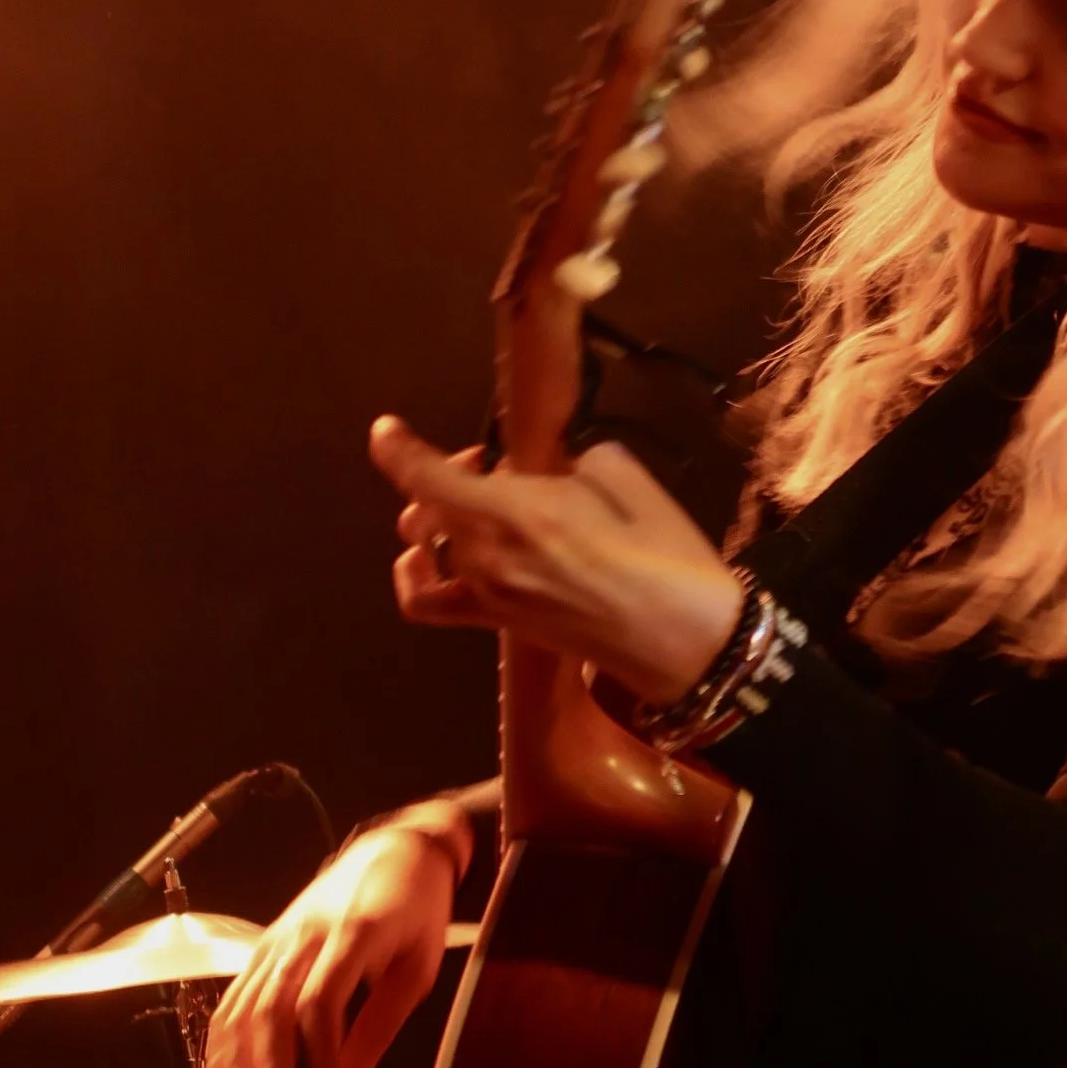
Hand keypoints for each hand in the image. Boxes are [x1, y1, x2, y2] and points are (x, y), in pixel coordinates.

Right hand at [205, 818, 459, 1067]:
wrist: (395, 848)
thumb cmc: (416, 906)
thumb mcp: (420, 962)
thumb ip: (384, 1021)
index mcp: (354, 932)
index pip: (321, 998)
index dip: (320, 1054)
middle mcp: (307, 933)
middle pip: (273, 1007)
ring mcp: (281, 935)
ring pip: (245, 1004)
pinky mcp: (266, 941)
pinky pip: (235, 993)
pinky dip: (223, 1041)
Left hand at [370, 418, 744, 704]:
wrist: (682, 638)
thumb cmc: (664, 552)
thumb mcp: (626, 477)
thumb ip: (577, 459)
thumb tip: (555, 469)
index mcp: (519, 511)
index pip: (429, 478)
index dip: (397, 450)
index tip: (384, 428)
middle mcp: (489, 554)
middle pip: (428, 506)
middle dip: (444, 472)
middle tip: (486, 461)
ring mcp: (489, 592)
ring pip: (429, 546)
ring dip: (437, 515)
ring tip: (475, 502)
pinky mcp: (496, 622)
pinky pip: (431, 602)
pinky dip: (416, 577)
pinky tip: (426, 560)